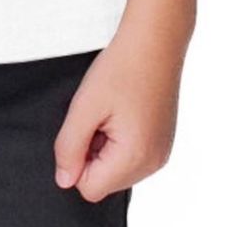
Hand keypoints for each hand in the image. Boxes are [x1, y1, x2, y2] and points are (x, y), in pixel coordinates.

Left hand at [52, 22, 187, 202]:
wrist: (155, 39)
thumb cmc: (120, 68)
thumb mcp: (84, 106)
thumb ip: (69, 147)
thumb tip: (64, 180)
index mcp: (135, 158)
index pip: (89, 187)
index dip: (76, 158)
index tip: (84, 124)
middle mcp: (153, 163)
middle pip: (104, 180)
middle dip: (92, 151)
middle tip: (98, 113)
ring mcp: (161, 153)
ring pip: (116, 168)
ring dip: (105, 145)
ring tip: (111, 109)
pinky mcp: (162, 142)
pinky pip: (131, 155)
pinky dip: (120, 138)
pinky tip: (123, 109)